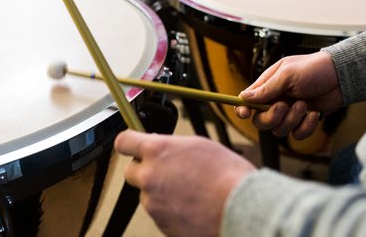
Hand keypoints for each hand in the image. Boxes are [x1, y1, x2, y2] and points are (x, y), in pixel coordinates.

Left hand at [114, 130, 255, 236]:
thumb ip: (171, 146)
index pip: (124, 142)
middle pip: (131, 171)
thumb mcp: (199, 145)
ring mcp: (153, 203)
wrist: (241, 211)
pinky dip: (170, 210)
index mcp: (157, 151)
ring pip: (147, 194)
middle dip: (145, 170)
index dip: (128, 143)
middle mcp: (149, 176)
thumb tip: (162, 148)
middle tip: (167, 171)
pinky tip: (191, 206)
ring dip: (160, 192)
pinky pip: (159, 213)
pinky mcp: (161, 224)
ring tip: (189, 192)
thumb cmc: (227, 176)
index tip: (132, 145)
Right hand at [235, 51, 342, 139]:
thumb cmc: (313, 69)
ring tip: (304, 105)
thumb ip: (266, 88)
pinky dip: (305, 126)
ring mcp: (289, 113)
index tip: (245, 114)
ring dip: (292, 119)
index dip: (242, 110)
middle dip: (272, 117)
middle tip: (284, 106)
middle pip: (260, 121)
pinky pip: (296, 134)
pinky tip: (314, 113)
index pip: (246, 102)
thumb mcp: (287, 75)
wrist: (341, 76)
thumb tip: (244, 97)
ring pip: (278, 130)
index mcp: (267, 87)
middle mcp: (275, 101)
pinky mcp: (302, 121)